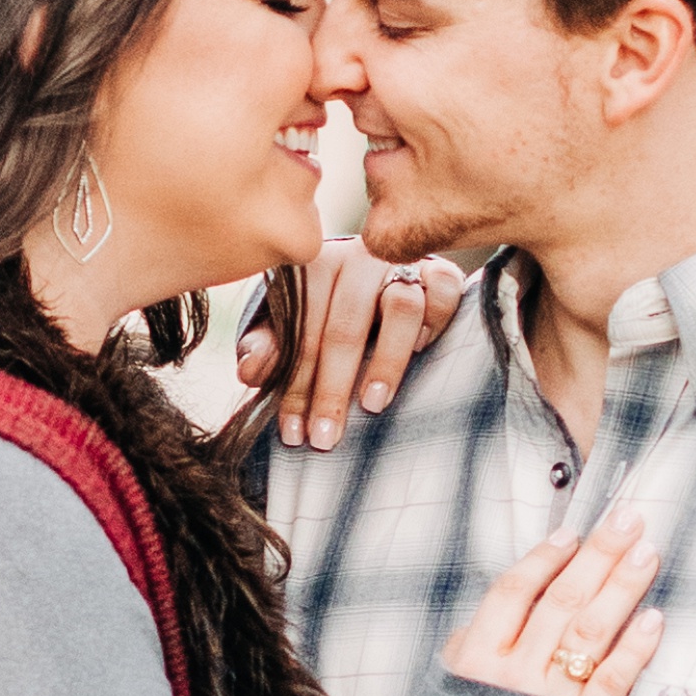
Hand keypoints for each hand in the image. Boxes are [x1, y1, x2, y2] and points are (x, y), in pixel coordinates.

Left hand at [235, 234, 467, 449]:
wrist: (376, 279)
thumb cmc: (325, 312)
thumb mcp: (287, 328)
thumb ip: (266, 348)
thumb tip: (251, 372)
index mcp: (314, 267)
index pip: (302, 331)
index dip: (295, 386)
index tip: (293, 433)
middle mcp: (357, 258)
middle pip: (345, 327)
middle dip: (332, 389)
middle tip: (325, 438)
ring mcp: (400, 263)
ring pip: (399, 308)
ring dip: (386, 361)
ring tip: (372, 405)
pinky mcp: (438, 270)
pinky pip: (444, 290)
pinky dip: (436, 319)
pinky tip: (422, 350)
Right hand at [440, 510, 664, 695]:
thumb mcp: (448, 694)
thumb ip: (470, 647)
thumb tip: (501, 607)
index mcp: (477, 660)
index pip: (514, 592)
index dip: (544, 558)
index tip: (573, 533)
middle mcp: (515, 675)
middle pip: (561, 601)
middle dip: (599, 555)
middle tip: (629, 519)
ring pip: (592, 632)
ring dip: (624, 588)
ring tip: (648, 553)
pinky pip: (615, 682)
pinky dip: (636, 648)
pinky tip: (655, 618)